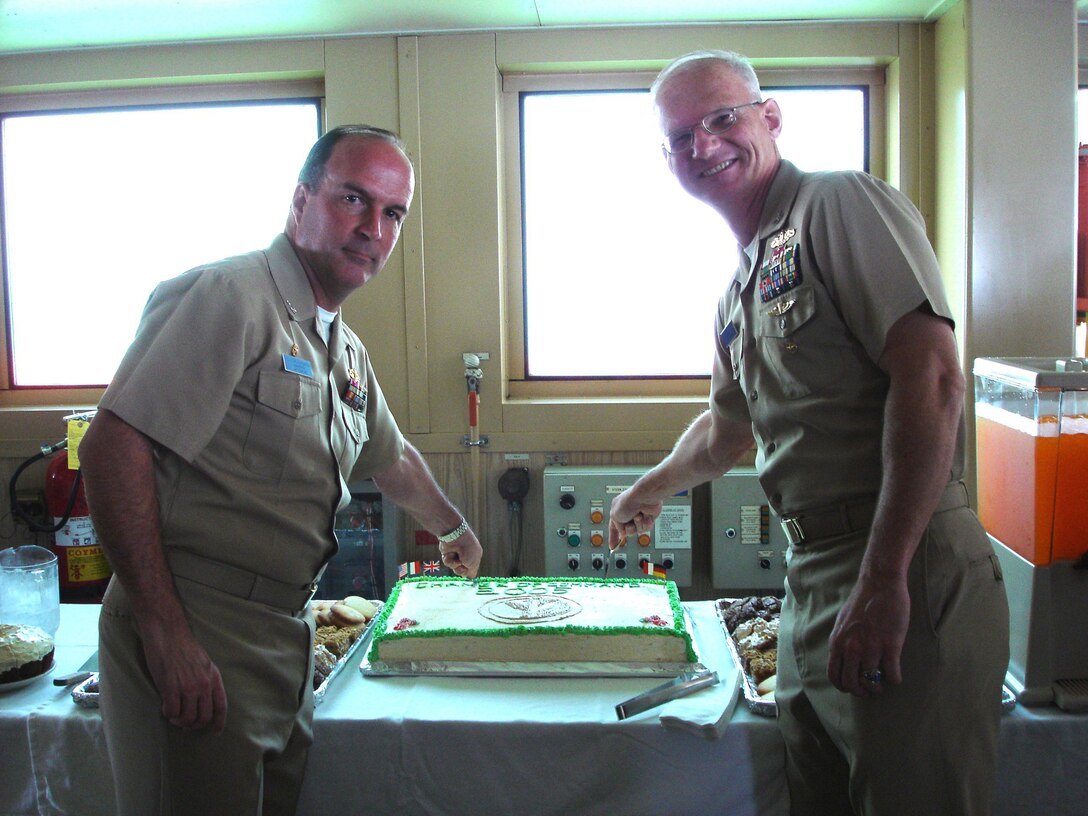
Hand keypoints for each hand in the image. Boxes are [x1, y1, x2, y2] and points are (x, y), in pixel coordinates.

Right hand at [140, 624, 227, 733]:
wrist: (168, 633)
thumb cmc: (184, 646)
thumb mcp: (204, 663)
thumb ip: (205, 680)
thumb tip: (202, 700)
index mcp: (214, 677)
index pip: (221, 706)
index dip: (219, 722)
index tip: (216, 732)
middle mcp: (204, 684)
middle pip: (204, 717)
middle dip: (194, 725)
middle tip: (185, 722)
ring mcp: (187, 687)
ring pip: (187, 718)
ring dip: (179, 721)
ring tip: (174, 715)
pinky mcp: (170, 688)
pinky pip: (171, 712)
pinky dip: (168, 713)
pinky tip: (165, 707)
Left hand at [439, 529, 482, 578]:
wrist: (456, 537)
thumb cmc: (467, 550)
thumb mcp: (474, 563)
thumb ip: (472, 572)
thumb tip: (469, 577)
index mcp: (475, 556)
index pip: (472, 569)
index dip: (469, 571)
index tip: (468, 569)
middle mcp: (466, 555)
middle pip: (462, 571)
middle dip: (461, 570)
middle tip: (462, 564)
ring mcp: (456, 555)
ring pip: (454, 568)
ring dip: (454, 564)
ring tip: (456, 557)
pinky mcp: (448, 553)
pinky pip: (447, 562)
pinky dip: (448, 560)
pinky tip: (450, 554)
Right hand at [607, 488, 662, 550]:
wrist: (645, 497)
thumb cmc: (629, 502)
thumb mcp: (614, 515)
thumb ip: (616, 527)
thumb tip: (622, 533)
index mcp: (618, 511)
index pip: (614, 527)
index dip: (613, 537)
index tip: (613, 547)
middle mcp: (628, 514)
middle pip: (627, 531)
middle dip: (629, 529)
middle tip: (630, 522)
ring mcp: (639, 516)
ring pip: (637, 531)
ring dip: (638, 525)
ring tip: (638, 516)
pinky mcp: (648, 518)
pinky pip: (646, 528)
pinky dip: (646, 524)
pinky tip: (646, 516)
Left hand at [827, 574, 909, 696]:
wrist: (880, 583)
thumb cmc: (863, 601)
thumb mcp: (843, 623)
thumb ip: (842, 641)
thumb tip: (844, 660)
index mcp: (837, 642)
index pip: (834, 676)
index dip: (845, 687)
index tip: (855, 687)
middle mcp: (851, 648)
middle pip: (852, 684)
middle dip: (862, 692)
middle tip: (871, 690)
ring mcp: (870, 647)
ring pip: (872, 682)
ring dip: (879, 687)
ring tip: (884, 683)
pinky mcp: (890, 645)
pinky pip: (892, 674)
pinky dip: (894, 680)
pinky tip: (896, 675)